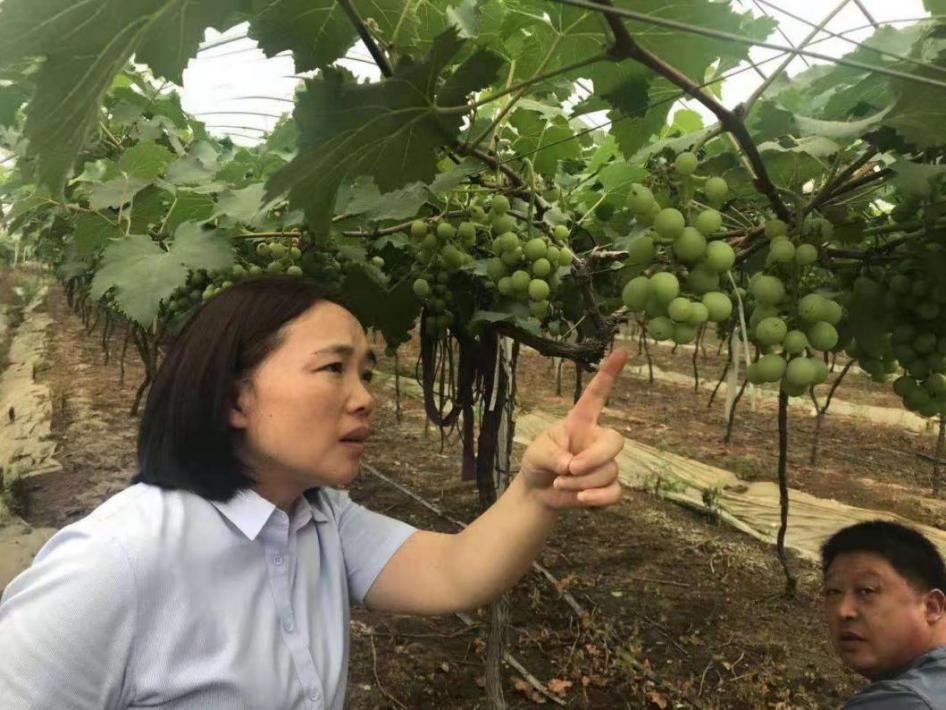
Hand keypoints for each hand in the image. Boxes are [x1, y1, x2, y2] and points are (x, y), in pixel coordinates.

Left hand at [519, 348, 628, 510]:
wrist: (537, 492)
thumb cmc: (537, 463)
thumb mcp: (536, 452)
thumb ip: (551, 454)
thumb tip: (570, 465)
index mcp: (580, 422)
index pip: (597, 394)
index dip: (609, 373)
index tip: (622, 351)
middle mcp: (596, 439)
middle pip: (616, 441)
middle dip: (595, 458)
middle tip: (571, 469)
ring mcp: (605, 463)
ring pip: (609, 471)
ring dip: (582, 482)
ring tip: (560, 483)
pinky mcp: (607, 486)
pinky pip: (614, 491)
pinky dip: (598, 498)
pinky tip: (582, 500)